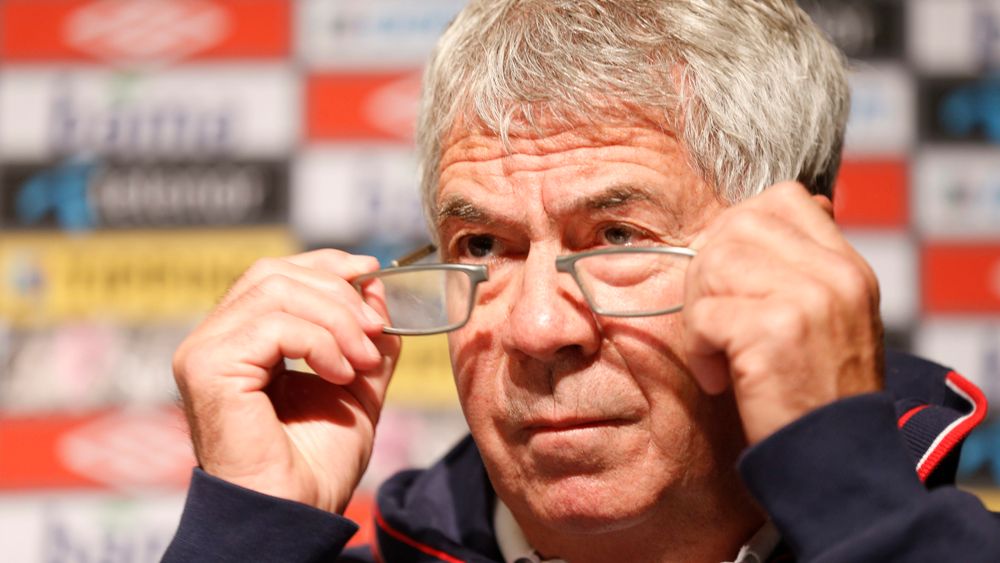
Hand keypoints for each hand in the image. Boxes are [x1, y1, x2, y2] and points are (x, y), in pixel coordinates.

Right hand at [172, 249, 399, 512]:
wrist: (295, 514)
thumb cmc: (316, 463)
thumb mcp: (356, 384)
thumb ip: (363, 337)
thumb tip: (375, 285)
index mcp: (241, 341)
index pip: (274, 273)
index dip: (325, 264)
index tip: (371, 271)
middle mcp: (214, 340)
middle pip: (275, 273)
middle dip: (338, 292)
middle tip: (377, 329)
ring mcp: (204, 352)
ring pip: (275, 291)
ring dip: (337, 319)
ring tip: (364, 359)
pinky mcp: (206, 368)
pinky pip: (273, 325)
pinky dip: (319, 341)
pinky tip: (339, 374)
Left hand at [684, 182, 883, 444]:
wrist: (838, 464)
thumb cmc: (816, 395)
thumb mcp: (828, 321)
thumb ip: (797, 270)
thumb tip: (743, 223)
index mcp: (846, 266)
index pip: (783, 199)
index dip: (739, 230)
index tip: (731, 281)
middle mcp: (833, 274)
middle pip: (736, 225)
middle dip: (707, 271)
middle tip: (713, 321)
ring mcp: (806, 299)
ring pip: (713, 262)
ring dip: (699, 311)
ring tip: (718, 353)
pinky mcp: (773, 331)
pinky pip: (704, 314)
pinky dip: (700, 349)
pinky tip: (721, 379)